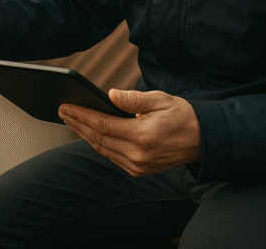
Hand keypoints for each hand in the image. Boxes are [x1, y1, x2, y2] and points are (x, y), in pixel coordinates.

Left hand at [58, 89, 200, 176]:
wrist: (203, 140)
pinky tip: (89, 133)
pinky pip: (111, 157)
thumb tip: (109, 94)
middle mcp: (137, 155)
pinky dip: (98, 144)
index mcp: (142, 136)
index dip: (81, 115)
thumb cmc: (181, 115)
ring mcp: (138, 166)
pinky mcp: (139, 171)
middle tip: (62, 111)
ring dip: (85, 135)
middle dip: (77, 124)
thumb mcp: (159, 100)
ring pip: (102, 149)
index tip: (66, 106)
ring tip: (71, 120)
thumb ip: (133, 99)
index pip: (102, 125)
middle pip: (98, 139)